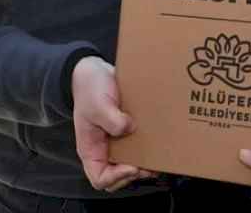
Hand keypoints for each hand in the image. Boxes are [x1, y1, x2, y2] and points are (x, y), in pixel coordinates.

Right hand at [72, 56, 153, 191]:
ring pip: (131, 165)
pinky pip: (139, 148)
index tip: (132, 166)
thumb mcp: (97, 104)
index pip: (100, 178)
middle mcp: (104, 150)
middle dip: (135, 174)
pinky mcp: (128, 132)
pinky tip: (161, 144)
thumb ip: (111, 119)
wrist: (95, 71)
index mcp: (91, 150)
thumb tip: (128, 127)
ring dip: (145, 165)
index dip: (116, 177)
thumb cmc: (90, 88)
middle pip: (118, 177)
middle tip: (151, 165)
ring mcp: (117, 143)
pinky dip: (150, 150)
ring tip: (160, 158)